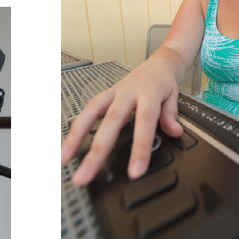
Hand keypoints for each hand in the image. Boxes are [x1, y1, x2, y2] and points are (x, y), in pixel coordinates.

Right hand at [60, 60, 181, 184]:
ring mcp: (112, 93)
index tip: (134, 171)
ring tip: (63, 159)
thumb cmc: (163, 83)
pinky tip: (67, 145)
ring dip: (75, 137)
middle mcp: (126, 92)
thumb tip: (174, 132)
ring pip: (91, 113)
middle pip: (110, 122)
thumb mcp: (174, 97)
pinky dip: (76, 128)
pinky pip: (87, 111)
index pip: (144, 121)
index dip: (139, 146)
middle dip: (97, 151)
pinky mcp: (103, 96)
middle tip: (86, 173)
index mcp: (148, 92)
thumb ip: (171, 115)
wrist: (156, 64)